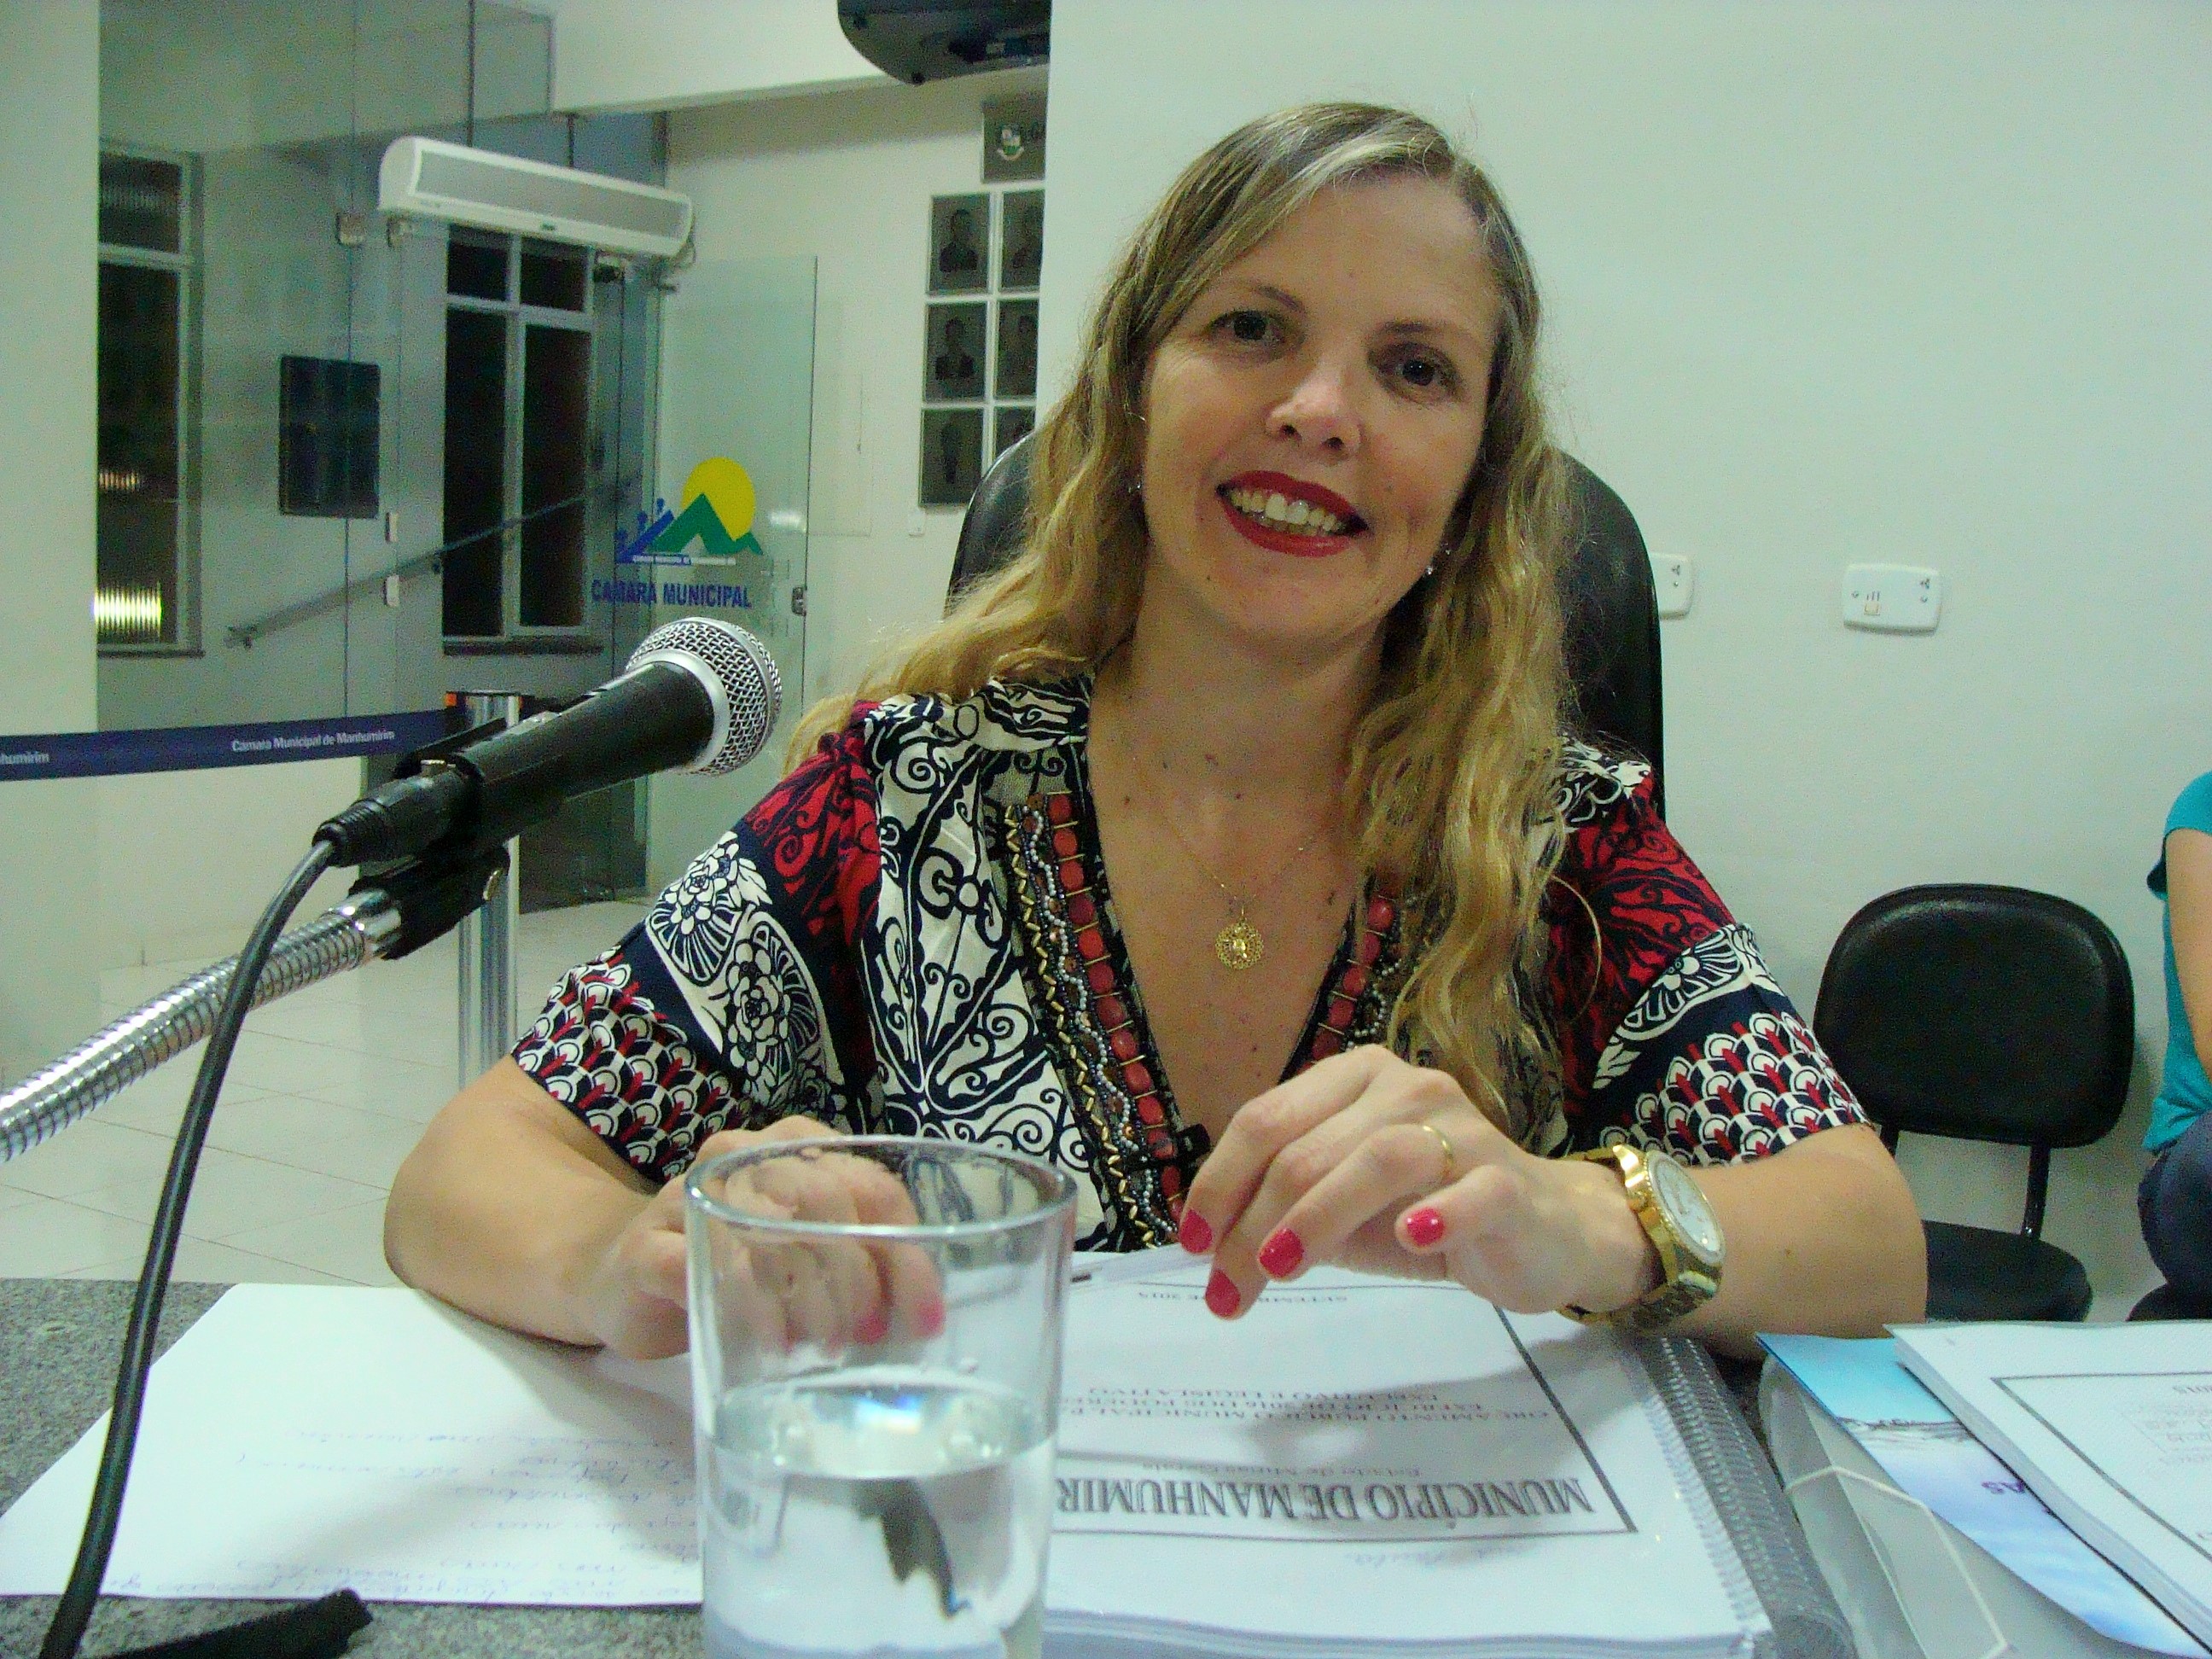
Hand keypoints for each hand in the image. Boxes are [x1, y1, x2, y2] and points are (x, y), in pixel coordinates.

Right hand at [573, 1117, 940, 1358]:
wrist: (621, 1274)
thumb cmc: (733, 1261)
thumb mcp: (804, 1250)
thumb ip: (860, 1259)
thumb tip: (927, 1314)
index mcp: (795, 1144)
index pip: (869, 1183)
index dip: (905, 1251)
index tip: (925, 1316)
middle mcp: (744, 1155)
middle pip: (824, 1199)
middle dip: (862, 1276)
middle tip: (873, 1335)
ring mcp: (690, 1195)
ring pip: (769, 1230)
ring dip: (813, 1297)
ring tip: (830, 1347)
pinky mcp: (646, 1247)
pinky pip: (708, 1271)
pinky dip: (753, 1312)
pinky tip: (774, 1348)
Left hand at [1179, 1046, 1658, 1319]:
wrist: (1542, 1230)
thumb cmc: (1425, 1211)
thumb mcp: (1340, 1208)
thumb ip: (1280, 1208)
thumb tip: (1208, 1244)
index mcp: (1352, 1079)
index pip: (1265, 1120)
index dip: (1219, 1182)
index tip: (1192, 1244)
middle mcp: (1404, 1087)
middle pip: (1307, 1148)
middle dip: (1252, 1223)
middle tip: (1227, 1291)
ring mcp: (1464, 1129)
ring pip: (1379, 1158)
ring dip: (1317, 1216)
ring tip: (1278, 1267)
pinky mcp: (1510, 1183)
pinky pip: (1472, 1191)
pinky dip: (1438, 1213)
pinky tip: (1410, 1238)